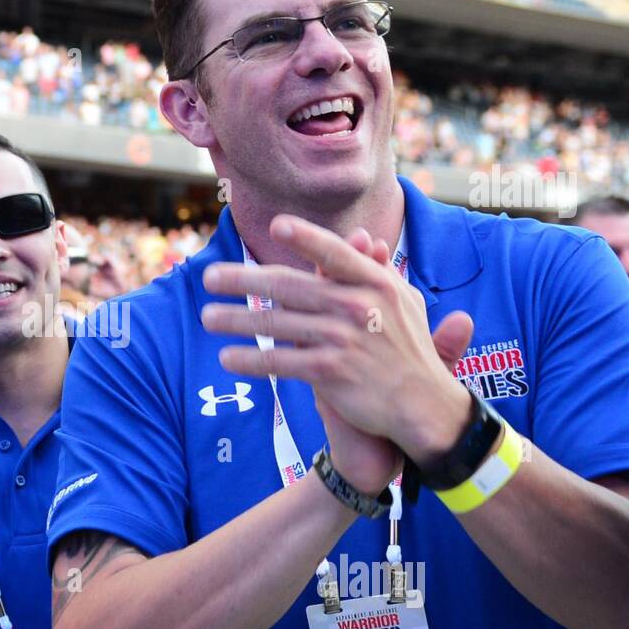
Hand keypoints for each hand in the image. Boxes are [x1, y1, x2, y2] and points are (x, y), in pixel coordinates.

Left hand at [201, 215, 474, 465]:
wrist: (422, 403)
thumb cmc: (407, 346)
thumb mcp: (401, 301)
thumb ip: (375, 270)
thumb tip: (361, 235)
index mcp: (375, 283)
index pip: (335, 253)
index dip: (306, 238)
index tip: (275, 225)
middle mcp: (358, 306)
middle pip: (290, 287)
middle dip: (243, 280)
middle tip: (208, 276)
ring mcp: (344, 339)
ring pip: (277, 325)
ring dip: (236, 321)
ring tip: (207, 318)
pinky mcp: (331, 373)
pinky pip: (281, 363)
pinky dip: (251, 361)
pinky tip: (227, 359)